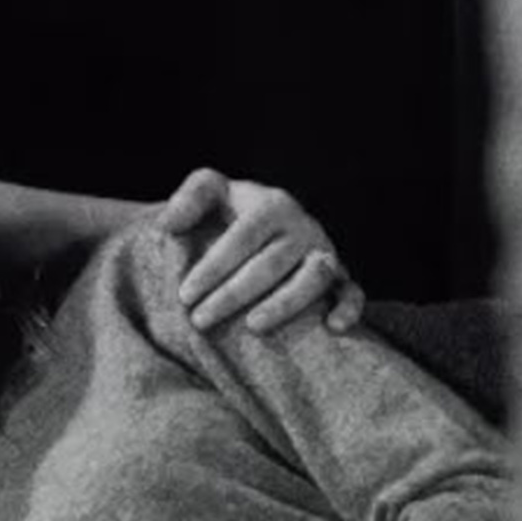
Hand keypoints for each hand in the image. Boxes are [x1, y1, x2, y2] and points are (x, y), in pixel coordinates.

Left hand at [159, 170, 363, 336]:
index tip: (184, 295)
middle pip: (272, 263)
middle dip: (234, 294)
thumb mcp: (213, 192)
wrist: (271, 223)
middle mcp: (303, 227)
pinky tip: (332, 328)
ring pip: (314, 277)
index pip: (242, 237)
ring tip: (253, 327)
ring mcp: (324, 252)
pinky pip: (353, 292)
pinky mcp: (342, 277)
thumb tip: (168, 224)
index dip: (214, 266)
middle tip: (200, 320)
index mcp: (273, 205)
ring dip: (286, 304)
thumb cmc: (234, 211)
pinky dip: (349, 308)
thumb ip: (190, 198)